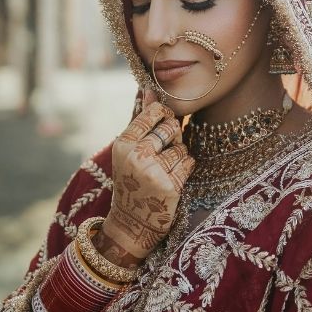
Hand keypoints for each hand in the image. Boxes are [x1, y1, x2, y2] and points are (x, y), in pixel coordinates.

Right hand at [107, 91, 195, 259]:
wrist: (131, 223)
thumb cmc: (131, 181)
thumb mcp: (128, 151)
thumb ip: (141, 120)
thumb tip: (150, 89)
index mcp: (123, 144)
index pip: (152, 113)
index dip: (162, 116)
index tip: (160, 125)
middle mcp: (136, 157)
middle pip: (170, 128)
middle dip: (172, 136)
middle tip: (162, 151)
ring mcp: (153, 172)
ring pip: (181, 147)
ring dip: (178, 155)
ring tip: (164, 168)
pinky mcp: (170, 187)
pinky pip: (189, 162)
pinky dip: (185, 167)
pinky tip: (173, 177)